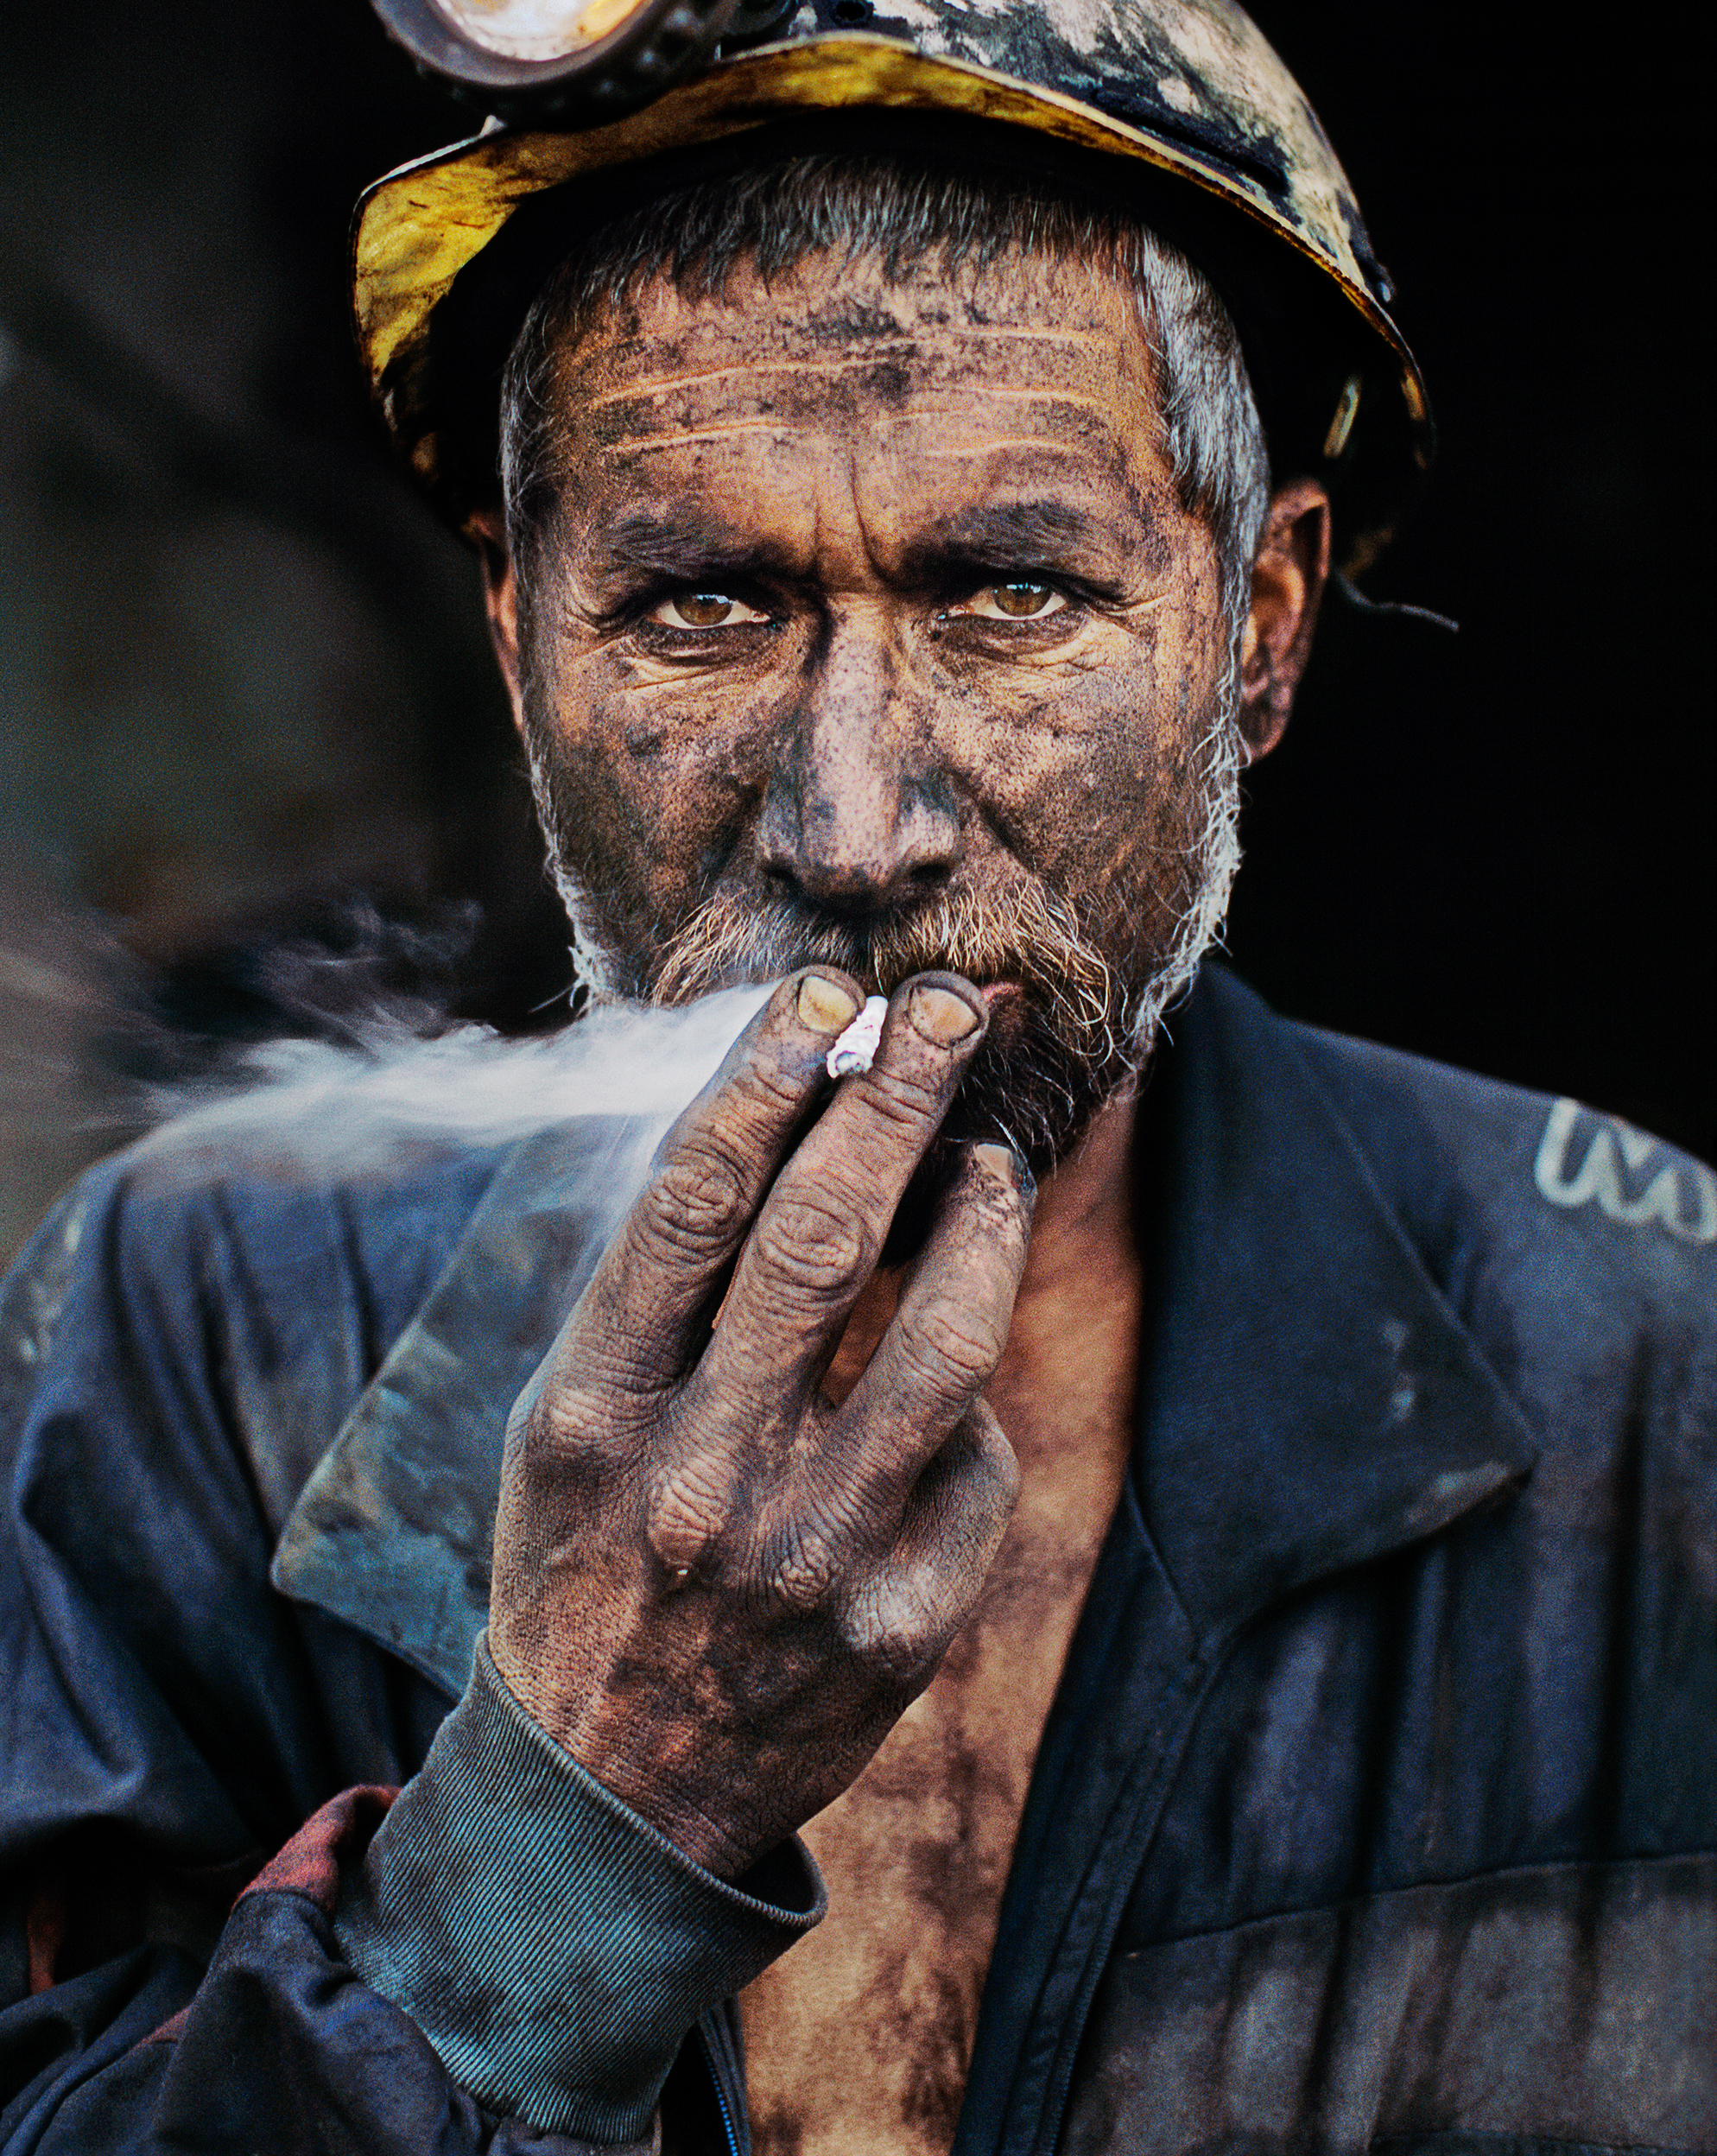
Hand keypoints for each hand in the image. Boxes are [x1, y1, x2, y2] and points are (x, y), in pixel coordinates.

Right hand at [486, 969, 1030, 1880]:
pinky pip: (976, 1467)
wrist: (608, 1798)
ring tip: (986, 1157)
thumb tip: (780, 1108)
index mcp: (594, 1409)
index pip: (691, 1200)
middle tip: (949, 1009)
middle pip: (823, 1238)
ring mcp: (807, 1565)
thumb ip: (656, 1288)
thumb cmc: (587, 1558)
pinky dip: (970, 1406)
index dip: (769, 1075)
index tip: (829, 993)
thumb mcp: (567, 1419)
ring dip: (981, 1219)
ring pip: (943, 1344)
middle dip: (897, 1096)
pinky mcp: (899, 1636)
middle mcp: (696, 1480)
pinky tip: (950, 1380)